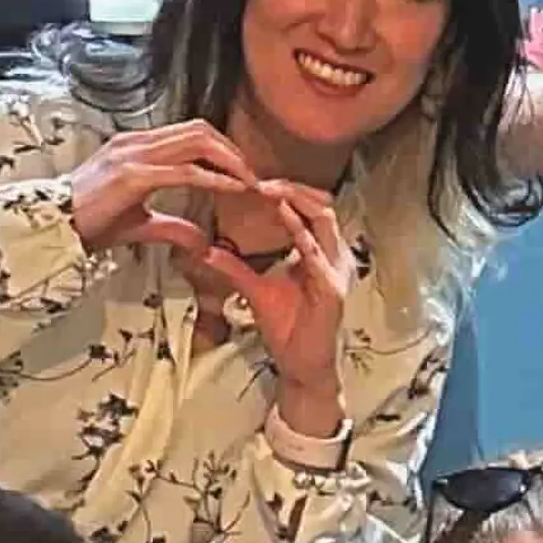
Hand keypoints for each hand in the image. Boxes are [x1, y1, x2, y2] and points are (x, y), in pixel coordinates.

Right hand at [67, 117, 263, 254]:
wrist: (53, 228)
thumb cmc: (89, 222)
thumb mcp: (139, 223)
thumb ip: (173, 226)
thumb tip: (203, 243)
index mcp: (136, 146)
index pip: (189, 133)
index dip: (221, 149)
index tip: (242, 171)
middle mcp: (136, 142)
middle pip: (199, 130)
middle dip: (232, 150)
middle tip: (253, 175)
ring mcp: (134, 155)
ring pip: (196, 142)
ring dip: (229, 160)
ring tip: (249, 180)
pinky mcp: (133, 176)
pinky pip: (184, 171)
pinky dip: (214, 178)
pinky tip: (232, 189)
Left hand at [161, 179, 357, 420]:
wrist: (302, 366)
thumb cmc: (287, 329)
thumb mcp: (255, 290)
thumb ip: (235, 268)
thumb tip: (206, 250)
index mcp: (319, 252)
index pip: (309, 207)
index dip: (285, 190)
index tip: (252, 180)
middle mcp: (333, 255)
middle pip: (321, 203)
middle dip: (291, 186)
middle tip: (258, 176)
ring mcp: (337, 270)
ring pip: (324, 219)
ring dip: (297, 200)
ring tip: (268, 188)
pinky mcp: (333, 288)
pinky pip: (318, 253)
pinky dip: (300, 231)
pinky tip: (282, 215)